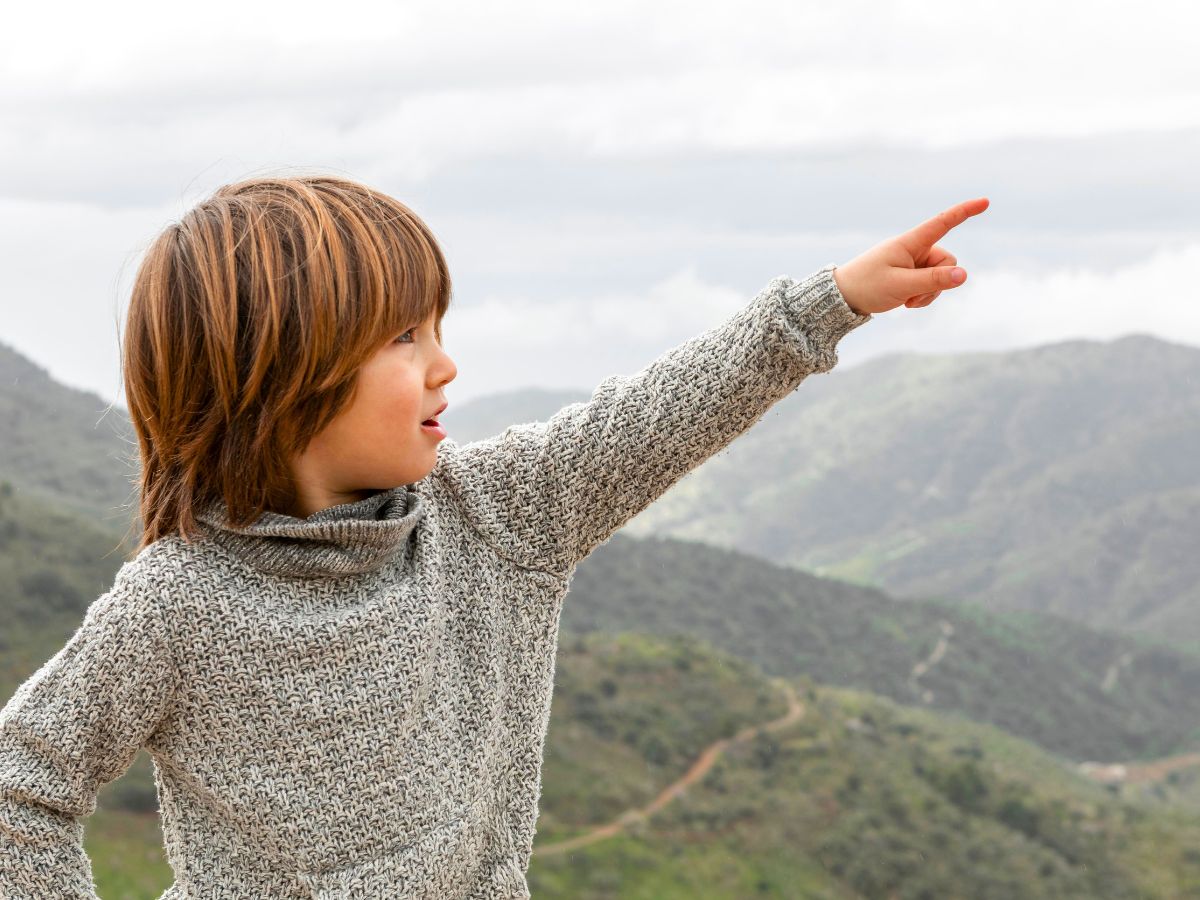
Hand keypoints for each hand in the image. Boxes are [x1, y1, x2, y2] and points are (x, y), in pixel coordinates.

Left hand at [831, 197, 989, 315]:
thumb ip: (933, 281)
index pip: (942, 223)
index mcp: (909, 243)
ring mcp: (913, 262)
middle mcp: (914, 249)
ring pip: (941, 277)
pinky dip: (922, 296)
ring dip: (928, 293)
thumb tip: (964, 275)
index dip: (964, 212)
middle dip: (938, 282)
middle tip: (912, 296)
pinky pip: (931, 286)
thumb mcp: (901, 286)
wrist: (843, 298)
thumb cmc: (867, 287)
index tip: (985, 202)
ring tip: (905, 300)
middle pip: (947, 261)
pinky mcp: (910, 275)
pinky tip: (904, 302)